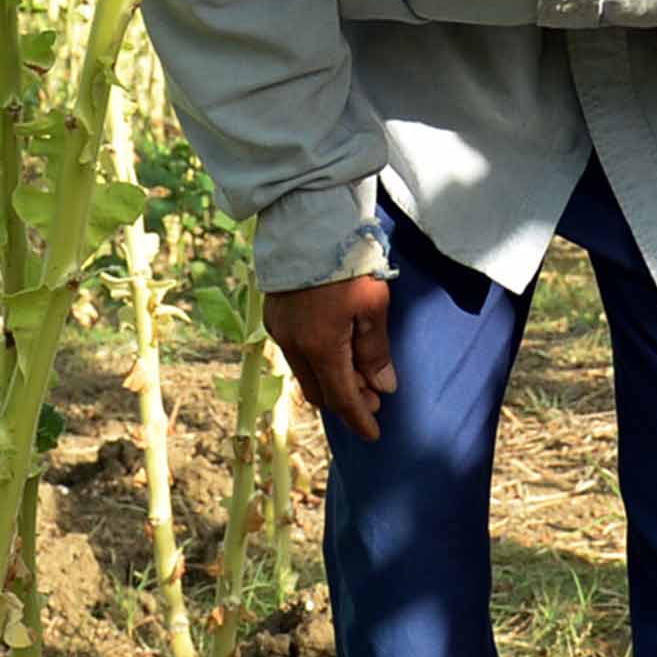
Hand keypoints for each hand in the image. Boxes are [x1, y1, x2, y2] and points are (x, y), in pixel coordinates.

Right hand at [267, 274, 396, 442]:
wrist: (306, 223)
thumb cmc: (347, 261)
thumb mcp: (372, 305)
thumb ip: (376, 351)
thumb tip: (384, 387)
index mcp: (320, 347)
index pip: (342, 398)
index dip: (359, 419)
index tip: (374, 433)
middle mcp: (293, 345)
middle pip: (319, 392)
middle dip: (346, 400)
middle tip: (374, 396)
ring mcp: (279, 330)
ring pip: (305, 373)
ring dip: (331, 379)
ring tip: (358, 371)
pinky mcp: (273, 315)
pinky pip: (295, 352)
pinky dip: (316, 361)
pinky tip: (334, 349)